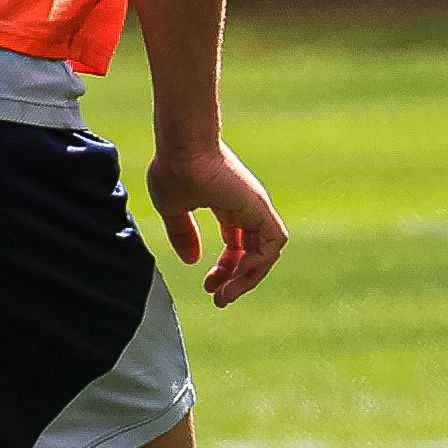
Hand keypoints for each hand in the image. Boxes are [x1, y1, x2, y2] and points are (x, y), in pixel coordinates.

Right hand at [153, 135, 289, 306]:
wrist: (182, 148)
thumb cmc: (173, 168)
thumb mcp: (173, 209)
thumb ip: (183, 234)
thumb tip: (191, 261)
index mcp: (226, 204)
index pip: (236, 244)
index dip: (225, 269)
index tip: (208, 286)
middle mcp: (245, 207)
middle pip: (252, 252)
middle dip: (238, 279)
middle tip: (220, 299)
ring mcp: (255, 207)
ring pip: (266, 252)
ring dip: (249, 278)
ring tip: (226, 295)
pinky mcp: (260, 208)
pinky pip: (274, 243)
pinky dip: (260, 263)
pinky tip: (239, 275)